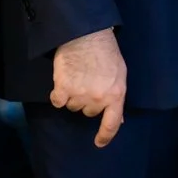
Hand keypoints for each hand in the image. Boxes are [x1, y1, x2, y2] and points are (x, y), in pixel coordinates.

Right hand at [52, 27, 127, 147]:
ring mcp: (80, 94)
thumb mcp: (120, 74)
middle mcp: (98, 99)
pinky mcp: (62, 88)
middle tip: (89, 83)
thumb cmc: (106, 52)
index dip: (105, 136)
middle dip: (88, 102)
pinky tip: (62, 82)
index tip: (99, 143)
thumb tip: (119, 119)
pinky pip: (57, 101)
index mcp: (116, 95)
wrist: (86, 34)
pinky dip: (58, 95)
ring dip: (73, 96)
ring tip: (78, 77)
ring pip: (73, 107)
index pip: (112, 123)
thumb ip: (117, 96)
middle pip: (89, 113)